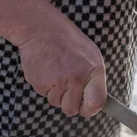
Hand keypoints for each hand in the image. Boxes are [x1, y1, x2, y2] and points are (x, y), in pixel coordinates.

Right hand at [0, 0, 106, 116]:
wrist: (40, 27)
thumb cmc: (66, 40)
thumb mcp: (89, 55)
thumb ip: (92, 78)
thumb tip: (93, 102)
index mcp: (93, 71)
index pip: (97, 103)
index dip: (89, 109)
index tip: (85, 107)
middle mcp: (77, 78)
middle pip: (72, 109)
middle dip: (67, 103)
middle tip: (65, 87)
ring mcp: (58, 81)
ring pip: (55, 103)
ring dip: (54, 92)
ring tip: (54, 72)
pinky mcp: (40, 83)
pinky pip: (43, 94)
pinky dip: (43, 85)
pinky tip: (45, 70)